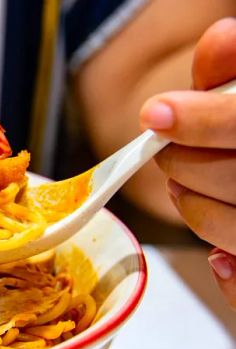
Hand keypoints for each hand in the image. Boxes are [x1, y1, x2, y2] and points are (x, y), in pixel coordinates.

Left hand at [140, 17, 235, 308]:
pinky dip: (231, 273)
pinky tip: (221, 256)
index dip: (202, 119)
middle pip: (235, 178)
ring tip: (186, 187)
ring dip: (196, 209)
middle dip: (185, 164)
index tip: (156, 113)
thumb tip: (219, 40)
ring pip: (233, 230)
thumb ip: (235, 70)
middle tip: (166, 153)